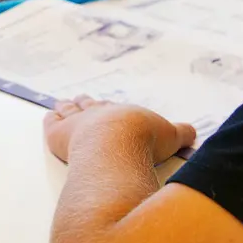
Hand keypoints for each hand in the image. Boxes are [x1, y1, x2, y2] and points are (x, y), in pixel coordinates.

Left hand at [43, 96, 195, 164]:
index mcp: (123, 113)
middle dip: (87, 103)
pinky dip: (51, 119)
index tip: (108, 105)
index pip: (114, 109)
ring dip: (66, 107)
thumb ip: (181, 133)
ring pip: (69, 111)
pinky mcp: (58, 135)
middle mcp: (98, 113)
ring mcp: (76, 123)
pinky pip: (52, 123)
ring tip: (63, 103)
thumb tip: (192, 131)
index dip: (110, 107)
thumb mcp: (170, 136)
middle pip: (90, 105)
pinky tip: (50, 116)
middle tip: (82, 98)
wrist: (118, 144)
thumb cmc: (144, 141)